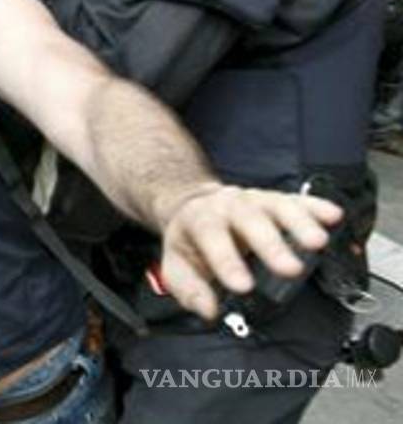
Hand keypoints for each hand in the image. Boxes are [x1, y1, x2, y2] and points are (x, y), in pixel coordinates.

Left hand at [157, 185, 343, 319]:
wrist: (194, 205)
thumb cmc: (190, 239)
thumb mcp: (176, 265)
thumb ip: (190, 289)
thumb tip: (209, 311)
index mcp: (200, 219)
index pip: (211, 236)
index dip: (227, 261)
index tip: (243, 285)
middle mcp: (229, 206)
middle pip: (249, 219)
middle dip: (271, 244)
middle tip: (290, 269)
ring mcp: (255, 200)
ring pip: (278, 206)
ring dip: (300, 223)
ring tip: (318, 242)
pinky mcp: (276, 200)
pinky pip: (298, 201)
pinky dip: (317, 207)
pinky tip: (333, 216)